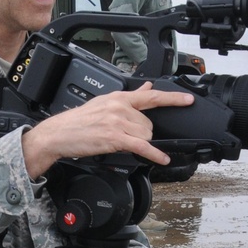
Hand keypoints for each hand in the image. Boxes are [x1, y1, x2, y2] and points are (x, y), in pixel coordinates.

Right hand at [21, 83, 193, 178]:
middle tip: (123, 136)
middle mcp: (120, 107)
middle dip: (142, 133)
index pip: (151, 95)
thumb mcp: (104, 102)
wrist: (59, 133)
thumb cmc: (78, 121)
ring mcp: (117, 122)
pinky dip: (154, 154)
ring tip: (119, 142)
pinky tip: (161, 159)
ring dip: (139, 143)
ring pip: (145, 135)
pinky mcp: (114, 138)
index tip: (188, 99)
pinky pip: (141, 146)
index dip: (172, 98)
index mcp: (118, 97)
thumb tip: (146, 88)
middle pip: (149, 123)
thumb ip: (129, 97)